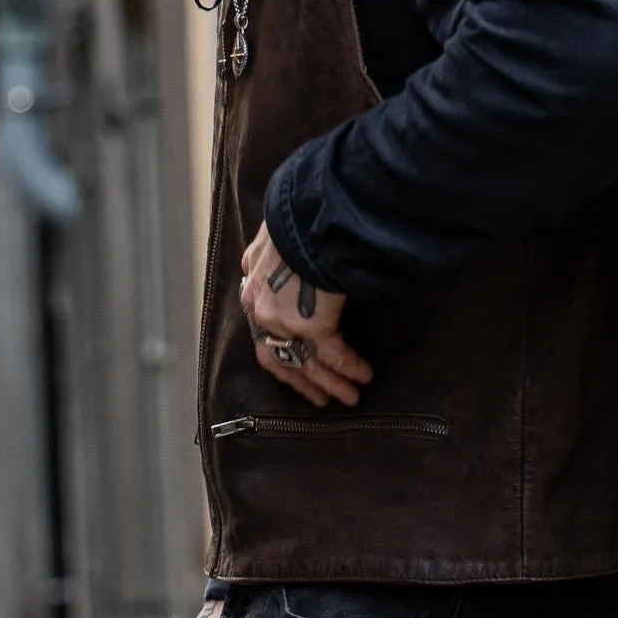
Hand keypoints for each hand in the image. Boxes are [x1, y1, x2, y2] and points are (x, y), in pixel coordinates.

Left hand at [238, 224, 370, 406]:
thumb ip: (265, 254)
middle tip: (319, 399)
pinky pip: (334, 355)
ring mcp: (284, 322)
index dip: (279, 352)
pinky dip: (350, 367)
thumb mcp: (270, 237)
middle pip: (278, 359)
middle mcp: (262, 312)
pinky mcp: (311, 326)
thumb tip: (262, 256)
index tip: (294, 365)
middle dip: (302, 380)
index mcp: (253, 290)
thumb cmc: (296, 221)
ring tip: (349, 398)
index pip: (262, 332)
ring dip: (330, 383)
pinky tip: (363, 376)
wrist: (310, 218)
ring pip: (306, 363)